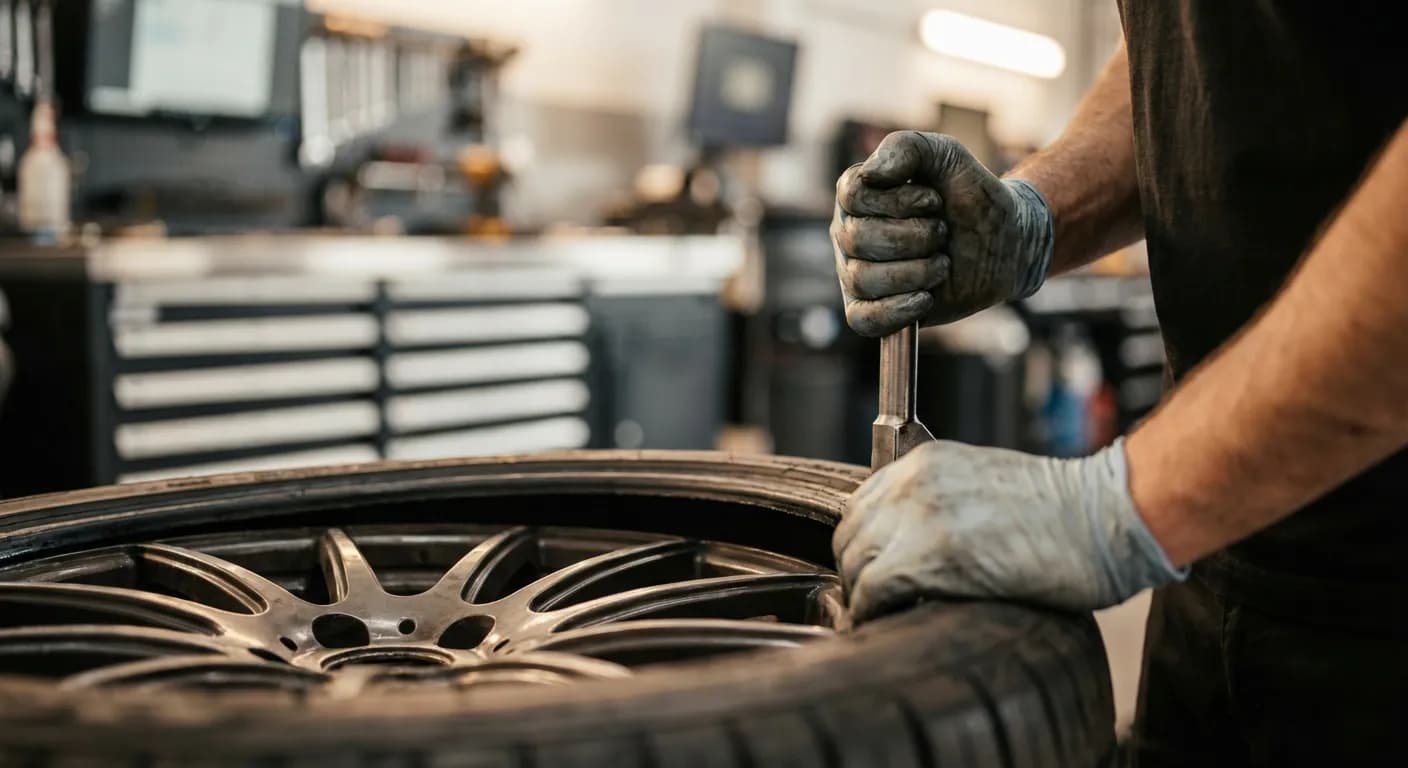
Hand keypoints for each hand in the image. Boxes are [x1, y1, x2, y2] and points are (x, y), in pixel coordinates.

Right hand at [832, 131, 1055, 336]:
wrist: (1006, 241)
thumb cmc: (972, 196)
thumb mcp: (948, 156)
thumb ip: (908, 147)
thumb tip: (870, 173)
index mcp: (858, 196)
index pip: (853, 196)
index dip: (899, 201)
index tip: (934, 200)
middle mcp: (849, 234)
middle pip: (858, 239)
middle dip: (915, 237)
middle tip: (943, 233)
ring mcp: (857, 274)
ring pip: (863, 279)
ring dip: (916, 271)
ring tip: (943, 263)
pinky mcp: (873, 310)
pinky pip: (863, 320)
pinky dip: (896, 311)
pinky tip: (925, 299)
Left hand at [834, 439, 1184, 621]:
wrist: (1108, 516)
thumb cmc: (1066, 511)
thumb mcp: (986, 486)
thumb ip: (942, 503)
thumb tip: (913, 546)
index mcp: (925, 461)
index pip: (860, 505)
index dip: (862, 545)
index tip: (870, 572)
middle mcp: (913, 482)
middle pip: (848, 535)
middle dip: (855, 572)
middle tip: (873, 604)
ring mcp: (919, 516)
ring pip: (854, 564)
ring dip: (862, 596)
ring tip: (882, 619)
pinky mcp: (931, 555)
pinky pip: (872, 591)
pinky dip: (871, 613)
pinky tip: (888, 626)